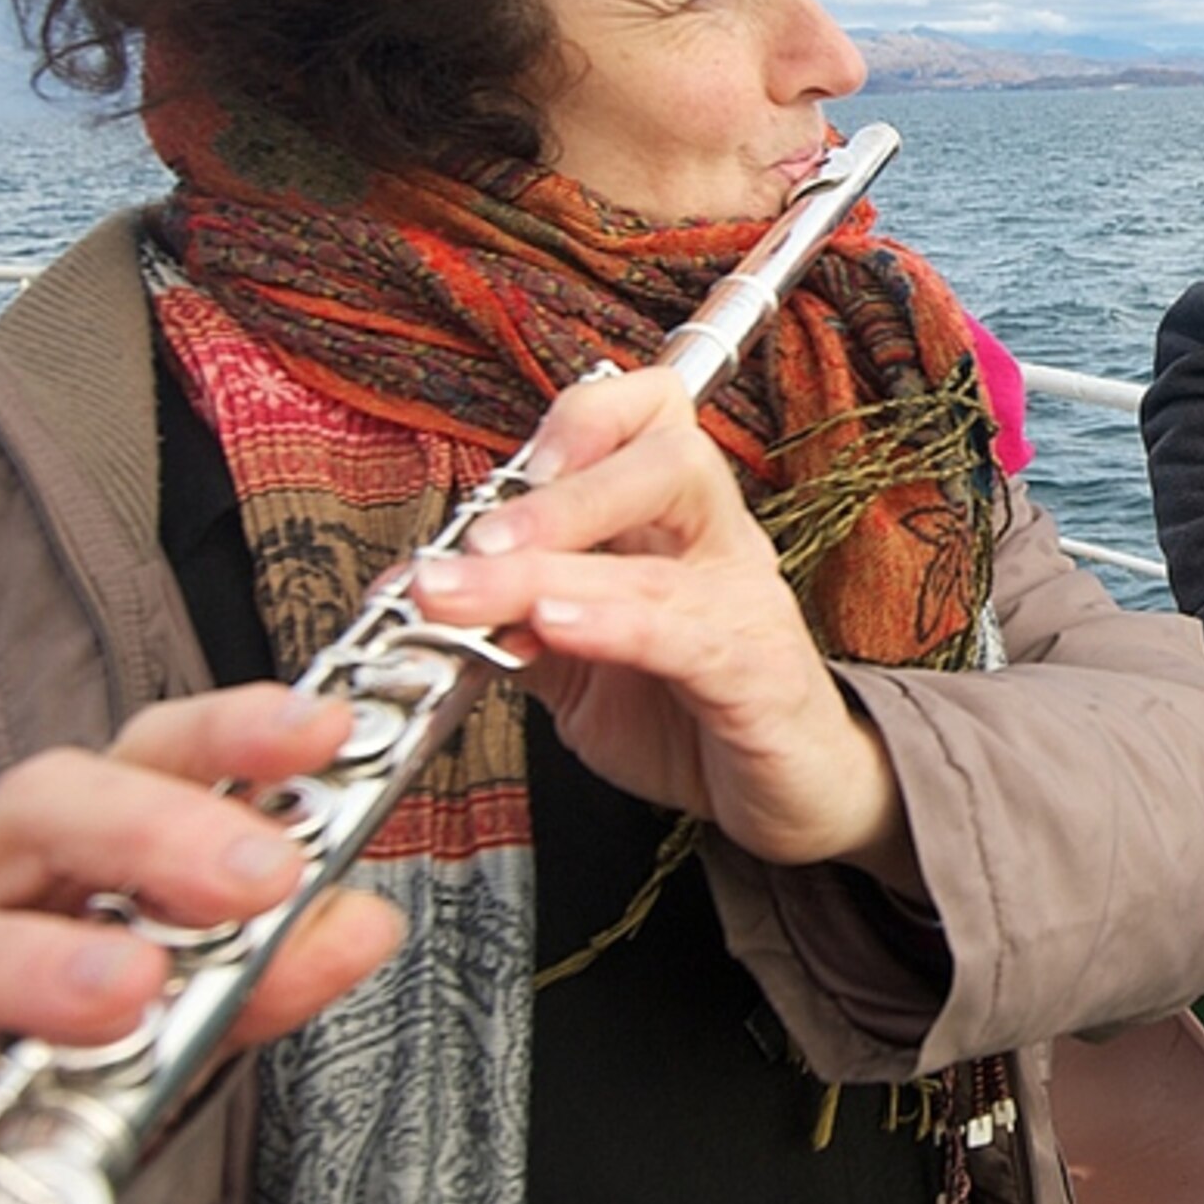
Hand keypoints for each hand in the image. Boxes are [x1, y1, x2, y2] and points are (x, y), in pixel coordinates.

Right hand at [0, 684, 404, 1203]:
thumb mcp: (145, 1042)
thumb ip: (250, 984)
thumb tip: (360, 921)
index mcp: (50, 882)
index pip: (137, 767)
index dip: (225, 737)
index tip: (321, 730)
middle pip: (32, 817)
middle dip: (148, 830)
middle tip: (253, 875)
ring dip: (26, 959)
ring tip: (127, 989)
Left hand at [405, 366, 914, 888]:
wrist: (792, 791)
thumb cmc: (692, 712)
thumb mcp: (579, 660)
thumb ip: (509, 618)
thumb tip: (411, 589)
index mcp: (677, 519)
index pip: (653, 412)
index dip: (583, 420)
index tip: (501, 475)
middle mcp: (719, 543)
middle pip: (669, 458)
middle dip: (562, 491)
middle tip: (474, 537)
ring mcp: (747, 605)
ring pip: (657, 561)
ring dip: (546, 572)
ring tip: (463, 592)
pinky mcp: (759, 677)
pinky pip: (687, 636)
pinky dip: (614, 625)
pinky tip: (553, 628)